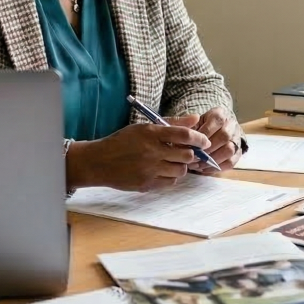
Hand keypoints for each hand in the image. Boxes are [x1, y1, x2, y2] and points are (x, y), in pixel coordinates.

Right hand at [69, 123, 207, 192]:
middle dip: (191, 154)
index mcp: (150, 133)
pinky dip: (171, 177)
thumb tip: (196, 119)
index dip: (199, 138)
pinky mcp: (146, 185)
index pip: (184, 135)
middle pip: (187, 155)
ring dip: (181, 166)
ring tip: (172, 161)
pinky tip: (163, 170)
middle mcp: (151, 152)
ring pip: (181, 171)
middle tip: (188, 152)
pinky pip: (170, 182)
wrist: (99, 162)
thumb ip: (172, 123)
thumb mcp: (144, 127)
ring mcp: (149, 170)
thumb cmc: (122, 141)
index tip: (204, 141)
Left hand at [167, 107, 243, 171]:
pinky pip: (231, 162)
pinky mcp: (238, 152)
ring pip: (229, 150)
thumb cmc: (202, 126)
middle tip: (194, 157)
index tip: (191, 145)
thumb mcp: (195, 122)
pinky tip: (205, 168)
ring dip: (212, 160)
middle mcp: (231, 125)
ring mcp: (237, 139)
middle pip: (224, 137)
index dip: (203, 136)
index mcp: (220, 115)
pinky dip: (217, 167)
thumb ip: (189, 127)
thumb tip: (185, 137)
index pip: (215, 123)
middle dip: (207, 149)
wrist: (217, 129)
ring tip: (198, 164)